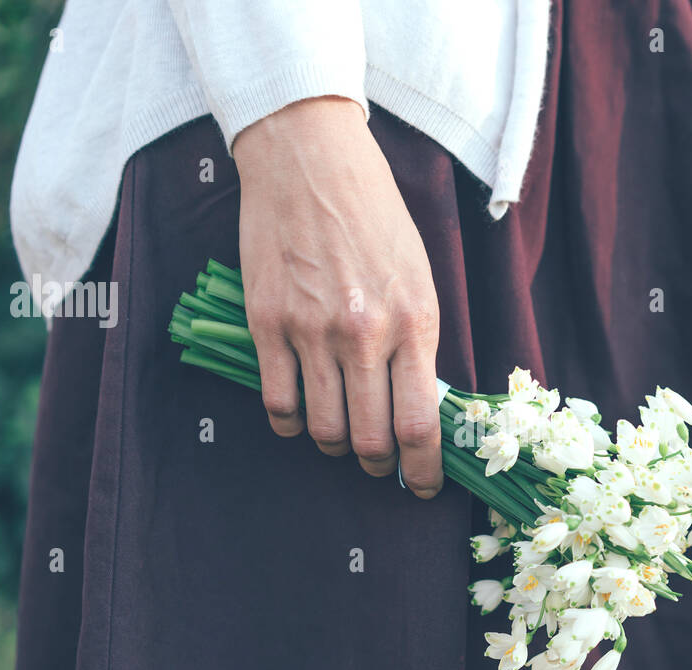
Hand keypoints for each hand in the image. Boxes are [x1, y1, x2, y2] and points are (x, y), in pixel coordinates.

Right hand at [232, 95, 443, 497]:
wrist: (310, 161)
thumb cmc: (375, 216)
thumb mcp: (419, 276)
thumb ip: (418, 342)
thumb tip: (418, 406)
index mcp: (414, 321)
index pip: (421, 423)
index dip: (423, 469)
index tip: (423, 486)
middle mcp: (365, 333)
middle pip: (371, 439)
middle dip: (377, 466)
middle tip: (378, 466)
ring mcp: (312, 330)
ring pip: (323, 429)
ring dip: (335, 446)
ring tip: (340, 437)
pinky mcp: (267, 323)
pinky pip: (278, 403)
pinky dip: (292, 423)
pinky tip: (301, 416)